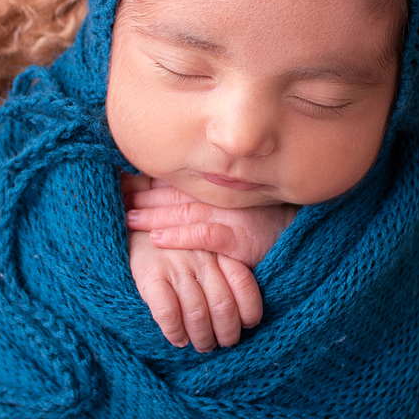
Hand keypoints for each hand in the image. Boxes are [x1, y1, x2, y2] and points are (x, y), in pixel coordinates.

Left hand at [124, 183, 297, 267]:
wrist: (302, 233)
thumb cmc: (268, 219)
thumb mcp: (238, 199)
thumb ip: (210, 195)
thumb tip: (173, 192)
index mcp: (219, 186)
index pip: (177, 181)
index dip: (148, 181)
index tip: (123, 179)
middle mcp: (221, 197)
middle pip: (174, 195)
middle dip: (143, 195)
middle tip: (116, 196)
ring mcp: (230, 216)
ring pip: (183, 214)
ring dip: (152, 216)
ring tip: (128, 217)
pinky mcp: (238, 239)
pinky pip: (203, 236)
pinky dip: (179, 237)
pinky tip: (157, 240)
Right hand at [127, 230, 261, 351]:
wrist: (134, 225)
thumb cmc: (177, 245)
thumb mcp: (207, 247)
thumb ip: (224, 269)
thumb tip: (243, 312)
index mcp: (218, 249)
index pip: (243, 282)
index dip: (250, 310)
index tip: (247, 324)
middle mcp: (201, 257)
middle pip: (223, 305)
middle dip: (227, 332)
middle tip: (224, 342)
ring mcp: (175, 265)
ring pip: (197, 313)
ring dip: (203, 338)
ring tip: (203, 345)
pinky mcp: (150, 274)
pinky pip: (168, 312)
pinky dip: (175, 332)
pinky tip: (178, 339)